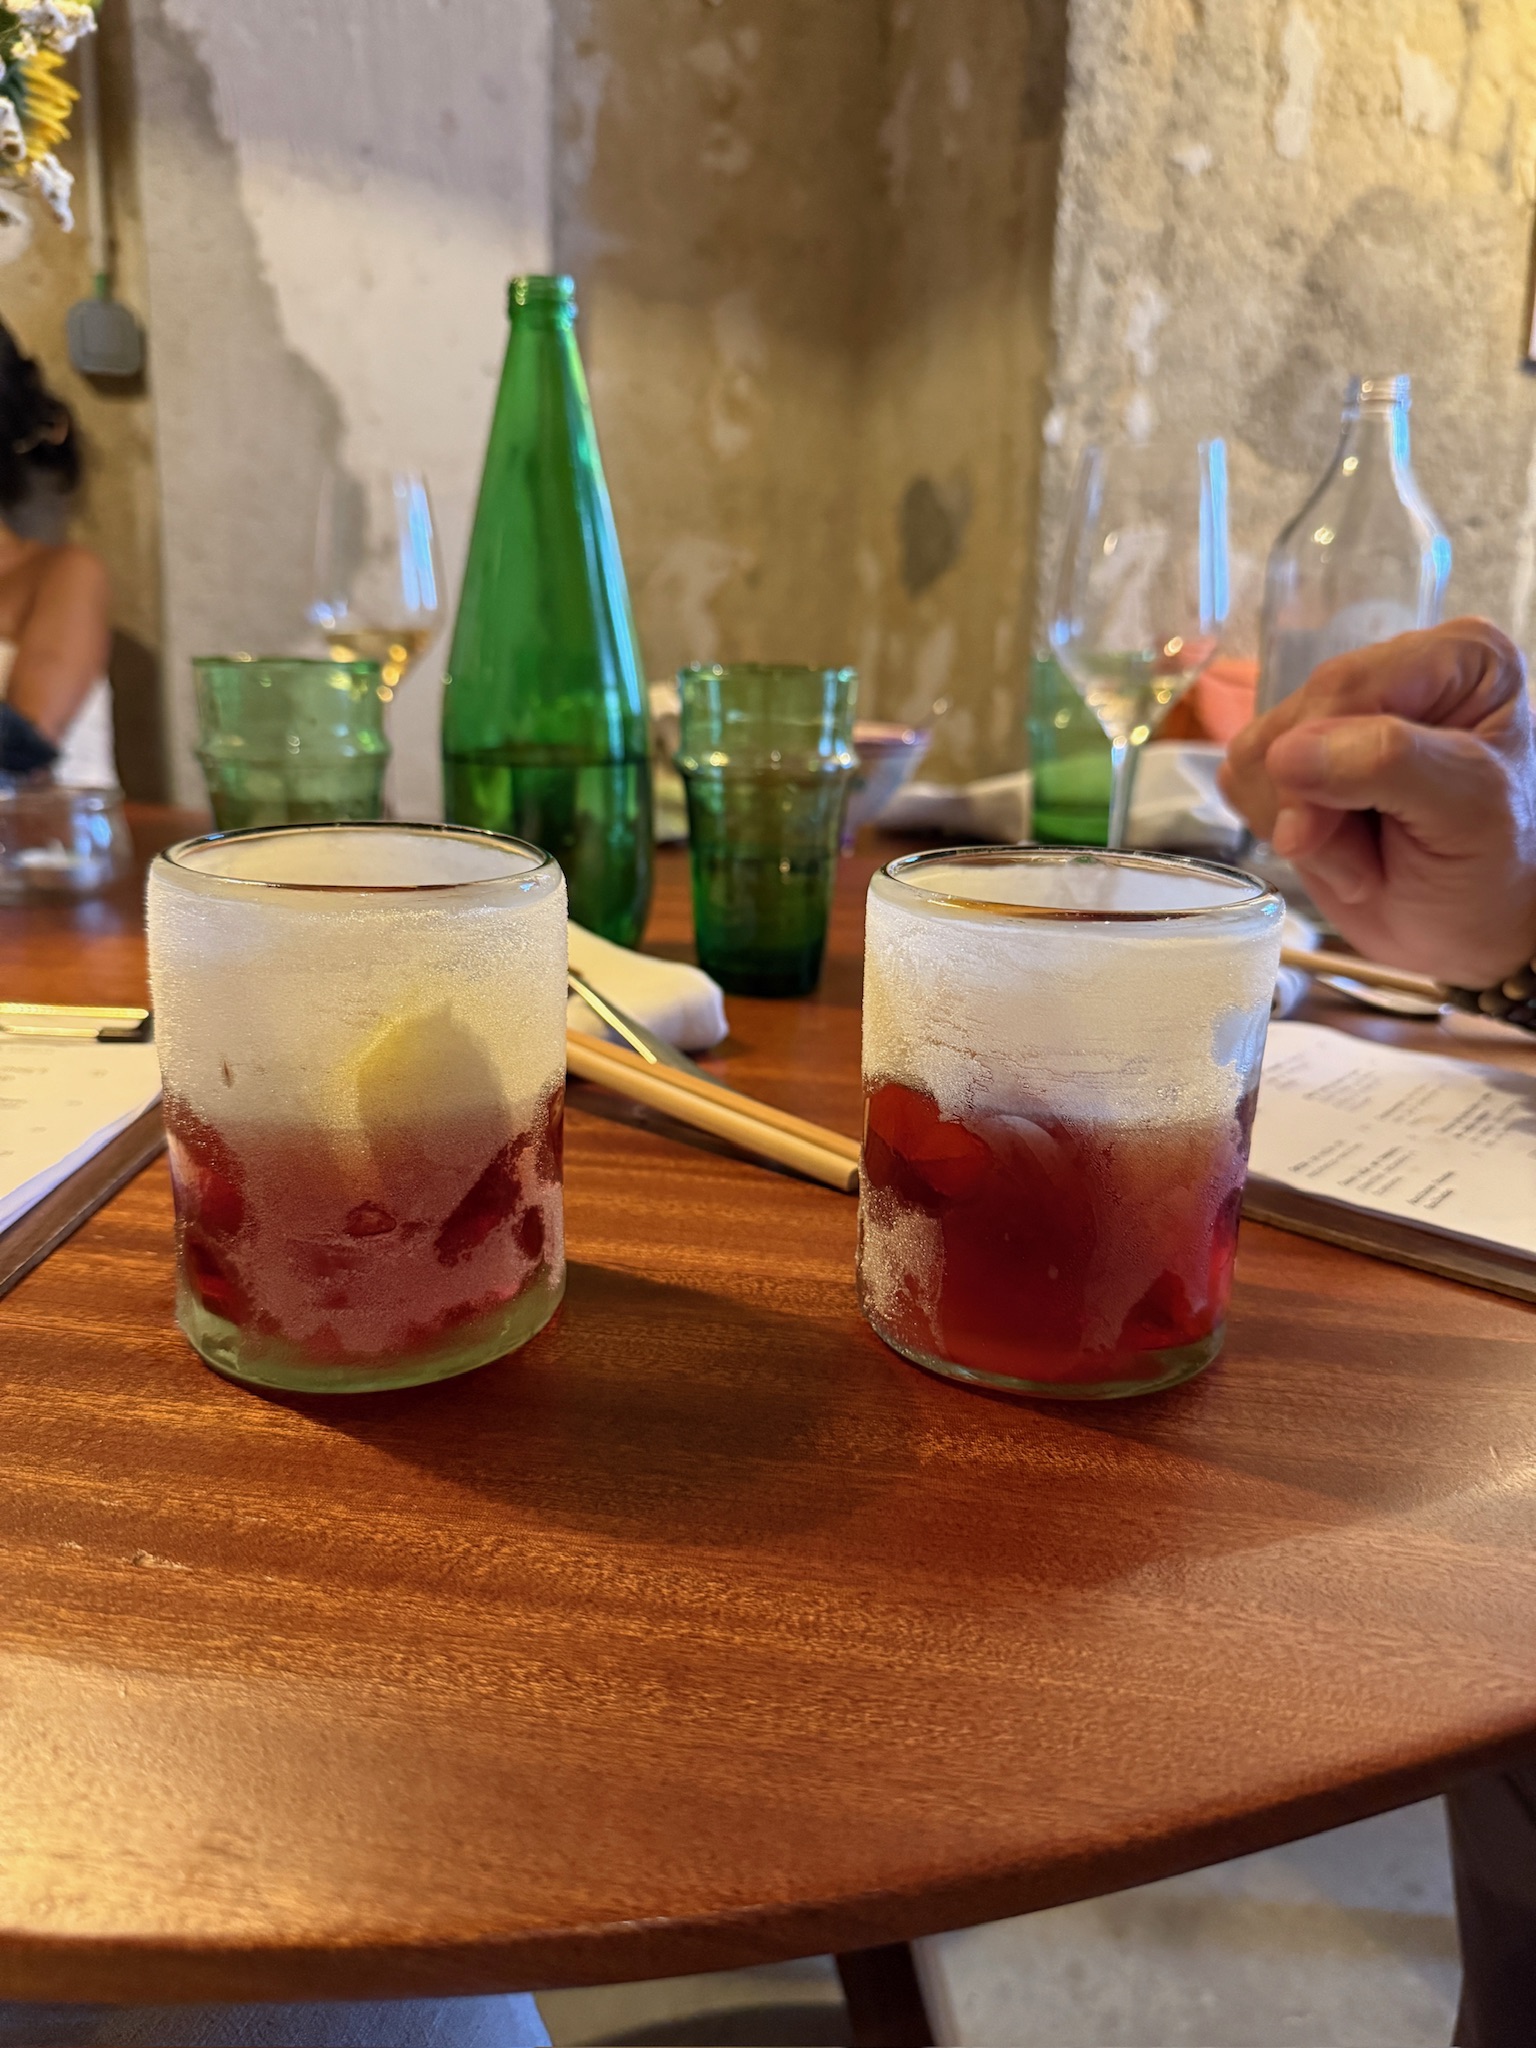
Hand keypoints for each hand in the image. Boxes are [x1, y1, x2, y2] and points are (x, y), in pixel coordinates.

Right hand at [1218, 618, 1535, 986]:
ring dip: (1295, 826)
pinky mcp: (1296, 764)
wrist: (1471, 931)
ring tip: (1360, 861)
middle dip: (1312, 806)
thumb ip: (1388, 764)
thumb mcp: (1468, 809)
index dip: (1320, 759)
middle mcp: (1393, 677)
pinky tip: (1334, 854)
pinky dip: (1274, 830)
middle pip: (1292, 720)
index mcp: (1455, 658)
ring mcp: (1339, 722)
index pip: (1345, 684)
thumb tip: (1285, 755)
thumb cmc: (1494, 869)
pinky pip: (1240, 781)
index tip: (1320, 835)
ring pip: (1254, 753)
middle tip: (1364, 865)